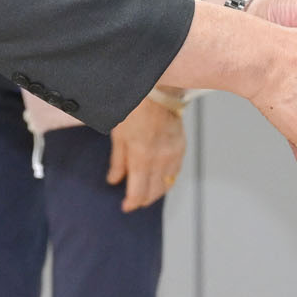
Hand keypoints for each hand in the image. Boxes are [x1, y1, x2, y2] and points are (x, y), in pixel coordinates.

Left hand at [107, 94, 185, 212]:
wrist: (158, 90)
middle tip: (134, 201)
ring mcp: (173, 154)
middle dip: (143, 199)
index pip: (139, 192)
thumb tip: (114, 180)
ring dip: (156, 191)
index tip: (126, 206)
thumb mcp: (119, 135)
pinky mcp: (181, 147)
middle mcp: (160, 160)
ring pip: (167, 183)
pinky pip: (175, 171)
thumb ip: (118, 161)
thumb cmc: (135, 108)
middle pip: (154, 192)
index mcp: (142, 158)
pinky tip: (160, 178)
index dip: (132, 202)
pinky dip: (167, 178)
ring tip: (146, 192)